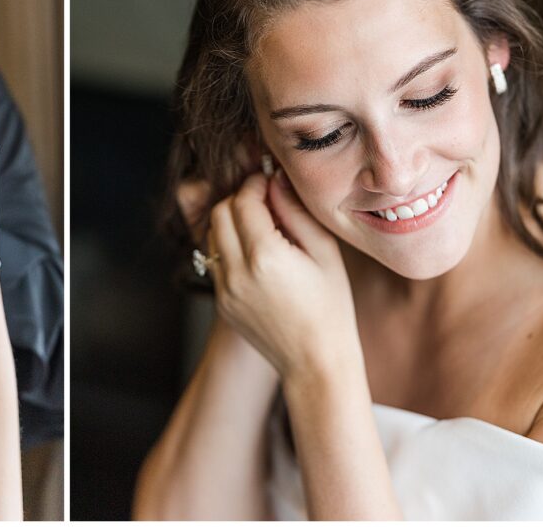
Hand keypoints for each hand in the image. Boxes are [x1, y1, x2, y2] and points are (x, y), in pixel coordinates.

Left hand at [205, 169, 359, 379]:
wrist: (315, 362)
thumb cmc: (330, 307)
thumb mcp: (325, 253)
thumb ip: (296, 211)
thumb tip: (275, 179)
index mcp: (265, 257)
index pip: (243, 201)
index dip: (254, 184)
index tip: (268, 180)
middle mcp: (236, 272)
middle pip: (219, 213)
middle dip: (239, 200)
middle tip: (265, 201)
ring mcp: (224, 289)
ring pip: (212, 235)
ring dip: (231, 222)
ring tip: (262, 227)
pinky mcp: (220, 301)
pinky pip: (215, 260)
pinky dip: (229, 246)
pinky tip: (256, 253)